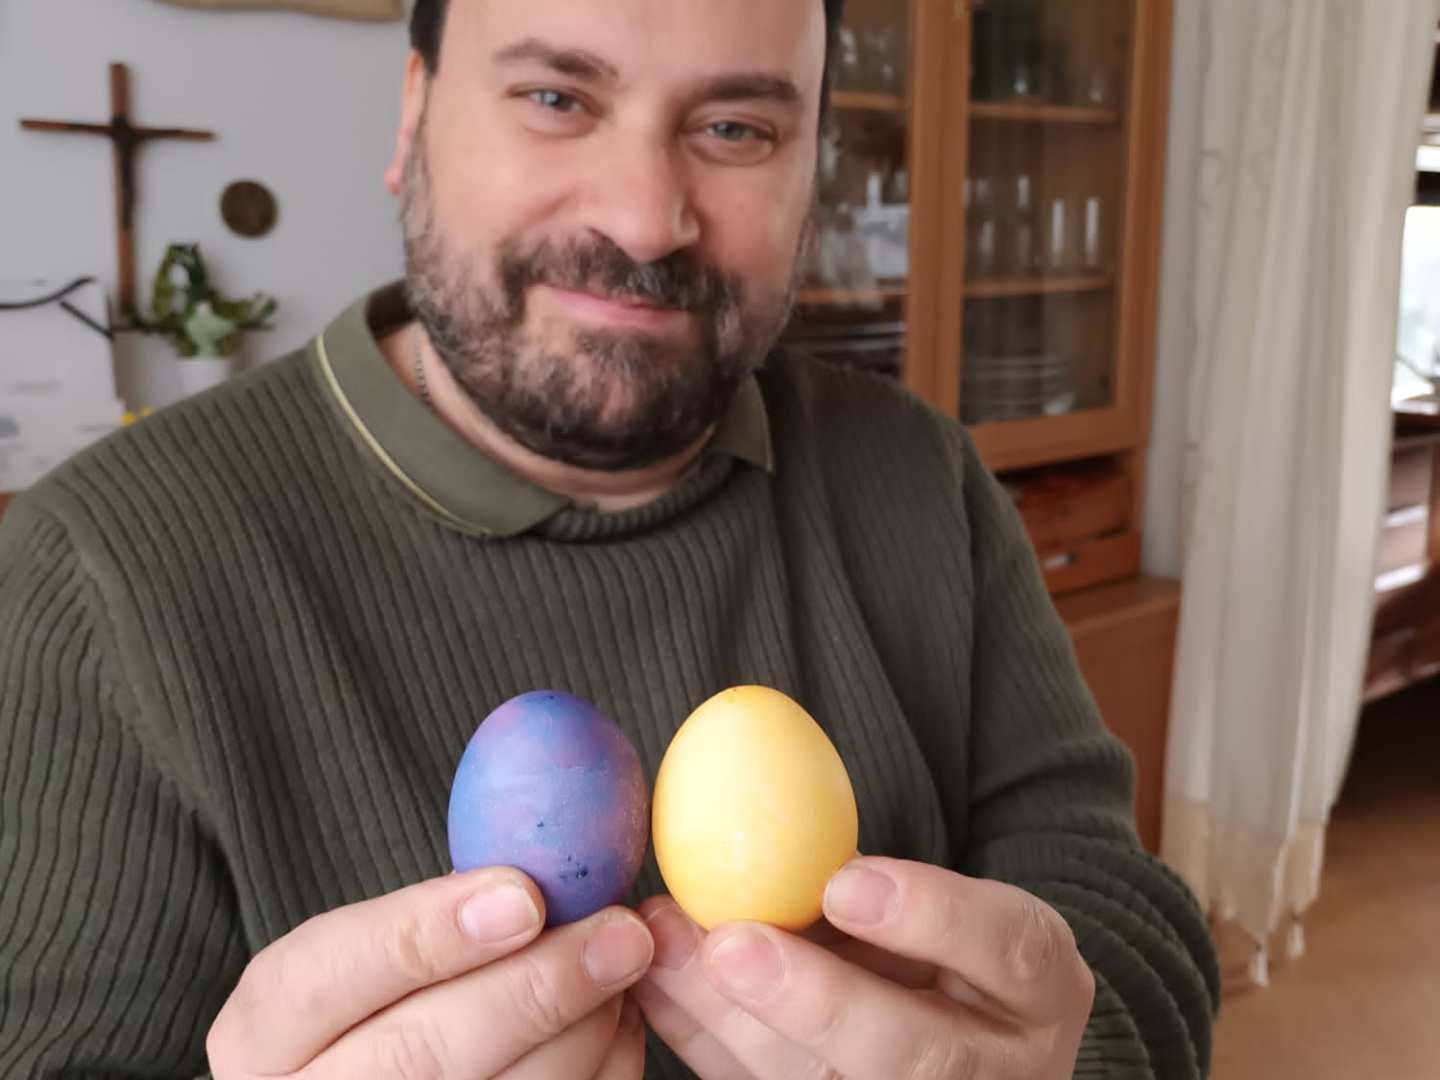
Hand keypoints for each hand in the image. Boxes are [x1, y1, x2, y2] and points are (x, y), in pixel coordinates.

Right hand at [207, 868, 650, 1078]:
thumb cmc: (392, 1009)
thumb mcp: (374, 964)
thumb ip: (441, 917)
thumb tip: (552, 858)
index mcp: (262, 1037)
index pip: (318, 976)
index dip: (421, 933)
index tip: (524, 894)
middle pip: (415, 1051)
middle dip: (533, 987)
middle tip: (620, 934)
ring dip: (582, 1034)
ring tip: (625, 972)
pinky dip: (599, 1074)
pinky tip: (619, 1025)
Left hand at [634, 856, 1093, 1078]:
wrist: (961, 1031)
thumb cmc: (938, 943)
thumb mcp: (943, 900)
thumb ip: (870, 879)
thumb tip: (744, 799)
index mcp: (1040, 984)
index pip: (1009, 948)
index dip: (929, 916)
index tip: (842, 879)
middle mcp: (1003, 1068)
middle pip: (918, 1054)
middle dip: (817, 1001)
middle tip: (732, 943)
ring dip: (733, 1021)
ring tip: (668, 950)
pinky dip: (706, 1043)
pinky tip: (660, 988)